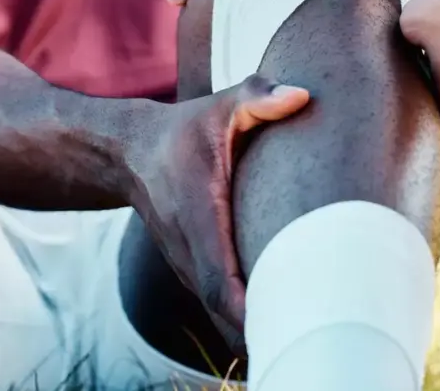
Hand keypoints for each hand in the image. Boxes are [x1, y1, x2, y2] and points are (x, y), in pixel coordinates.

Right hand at [129, 75, 309, 349]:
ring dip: (255, 331)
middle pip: (222, 309)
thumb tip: (302, 95)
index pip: (219, 275)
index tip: (277, 328)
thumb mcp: (219, 108)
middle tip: (309, 344)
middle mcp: (189, 247)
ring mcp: (186, 263)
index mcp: (198, 212)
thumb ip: (257, 98)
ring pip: (219, 313)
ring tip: (303, 343)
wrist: (129, 153)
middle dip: (261, 334)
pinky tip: (280, 329)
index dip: (246, 307)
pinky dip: (243, 321)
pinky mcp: (192, 268)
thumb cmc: (183, 131)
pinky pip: (218, 304)